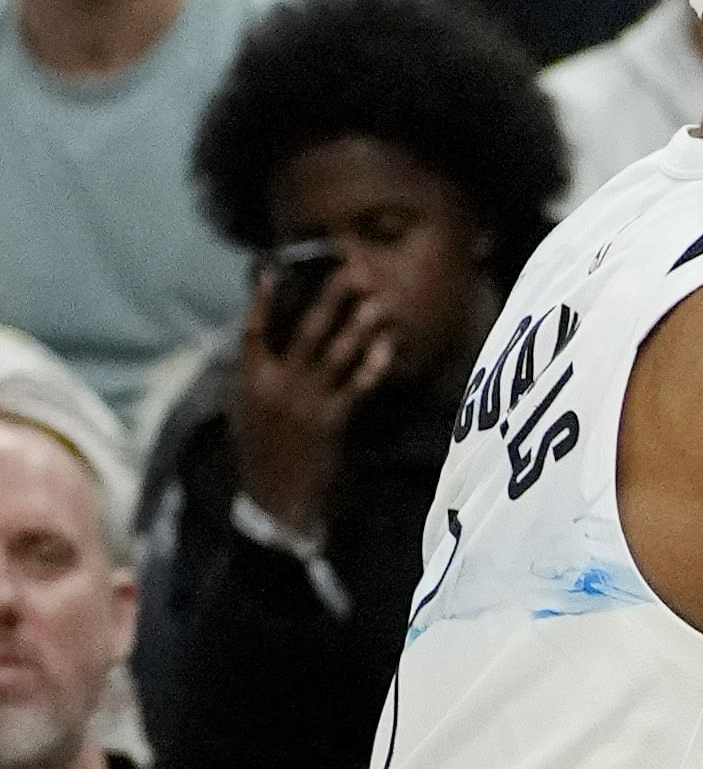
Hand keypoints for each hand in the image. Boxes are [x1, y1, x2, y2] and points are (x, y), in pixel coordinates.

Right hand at [234, 261, 394, 536]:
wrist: (276, 499)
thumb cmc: (263, 455)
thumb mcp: (247, 413)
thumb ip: (256, 379)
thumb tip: (263, 347)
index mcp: (251, 380)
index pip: (254, 331)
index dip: (263, 301)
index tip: (272, 270)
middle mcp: (278, 384)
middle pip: (305, 330)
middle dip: (329, 298)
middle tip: (351, 269)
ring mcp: (307, 400)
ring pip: (336, 351)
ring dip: (360, 323)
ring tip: (380, 298)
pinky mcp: (334, 419)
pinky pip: (358, 383)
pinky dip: (374, 362)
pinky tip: (389, 344)